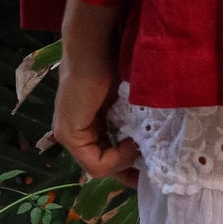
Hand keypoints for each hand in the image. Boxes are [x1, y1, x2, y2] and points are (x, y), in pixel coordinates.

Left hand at [53, 0, 139, 184]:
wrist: (96, 47)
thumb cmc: (115, 63)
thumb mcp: (128, 101)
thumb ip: (133, 122)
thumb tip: (154, 146)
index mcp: (87, 122)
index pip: (105, 155)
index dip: (128, 166)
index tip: (150, 170)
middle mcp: (75, 132)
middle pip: (102, 165)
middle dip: (127, 172)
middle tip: (150, 176)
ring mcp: (68, 135)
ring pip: (99, 167)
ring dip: (124, 162)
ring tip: (140, 146)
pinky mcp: (69, 135)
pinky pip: (96, 163)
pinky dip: (117, 158)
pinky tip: (131, 143)